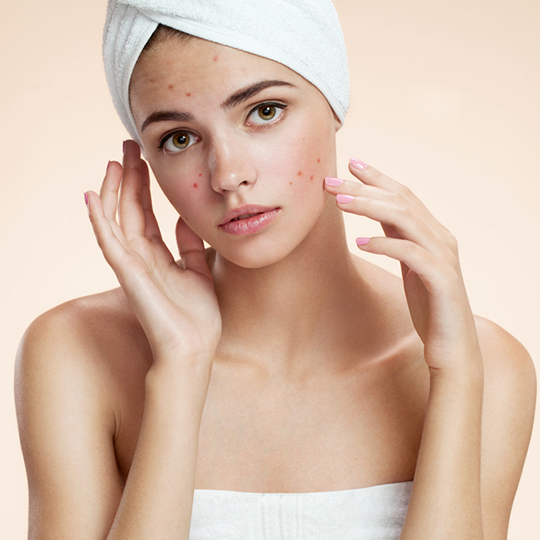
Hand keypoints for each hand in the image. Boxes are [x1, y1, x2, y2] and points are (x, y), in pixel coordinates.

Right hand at [85, 140, 220, 362]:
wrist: (194, 348)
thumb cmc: (197, 317)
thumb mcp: (198, 271)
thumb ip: (189, 246)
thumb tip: (184, 218)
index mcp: (158, 257)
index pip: (146, 214)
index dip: (144, 187)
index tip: (144, 159)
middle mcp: (141, 257)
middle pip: (130, 210)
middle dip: (129, 178)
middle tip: (128, 147)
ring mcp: (131, 265)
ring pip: (117, 220)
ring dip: (114, 190)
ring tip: (114, 161)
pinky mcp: (128, 274)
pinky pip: (109, 242)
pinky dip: (99, 220)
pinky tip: (92, 196)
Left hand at [324, 159, 480, 373]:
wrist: (453, 345)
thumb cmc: (429, 305)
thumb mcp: (409, 264)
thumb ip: (397, 237)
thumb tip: (374, 212)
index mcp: (432, 233)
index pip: (403, 195)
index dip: (377, 177)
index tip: (350, 163)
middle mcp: (441, 238)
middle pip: (400, 200)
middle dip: (363, 187)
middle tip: (330, 182)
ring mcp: (444, 257)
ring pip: (406, 219)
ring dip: (370, 207)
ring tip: (340, 203)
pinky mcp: (442, 279)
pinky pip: (411, 253)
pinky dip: (385, 244)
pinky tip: (360, 244)